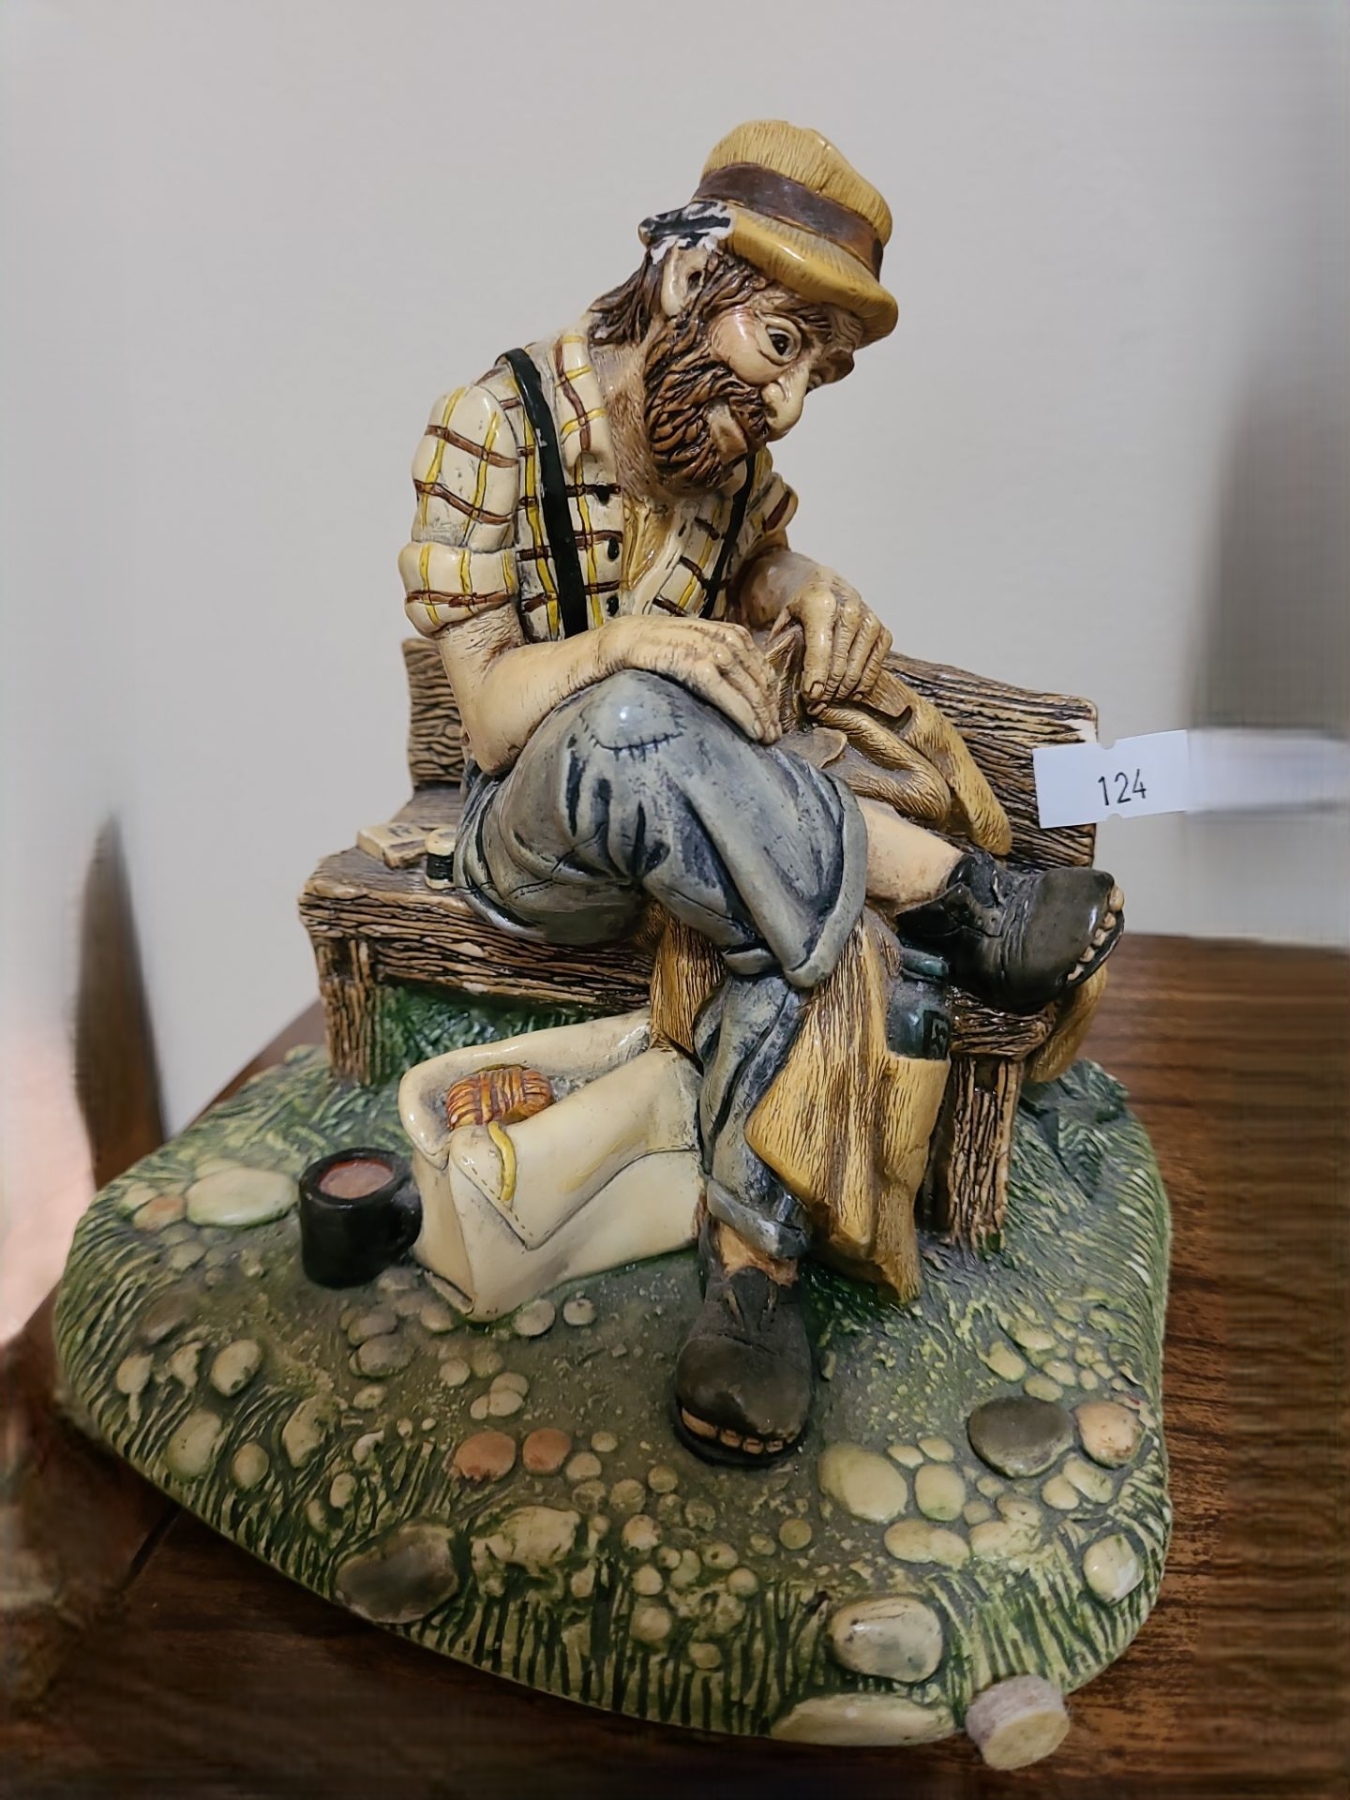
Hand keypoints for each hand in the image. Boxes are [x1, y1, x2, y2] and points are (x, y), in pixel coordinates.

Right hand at [598, 614, 780, 742]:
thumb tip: (749, 693)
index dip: (772, 699)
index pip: (763, 671)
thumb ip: (724, 661)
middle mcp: (726, 640)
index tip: (775, 722)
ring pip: (747, 688)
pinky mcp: (692, 663)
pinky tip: (751, 731)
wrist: (626, 638)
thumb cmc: (663, 648)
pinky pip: (725, 692)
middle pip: (759, 681)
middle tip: (775, 737)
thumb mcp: (701, 648)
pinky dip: (741, 713)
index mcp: (733, 635)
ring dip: (760, 716)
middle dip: (769, 712)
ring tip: (766, 739)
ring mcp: (710, 650)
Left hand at [769, 573, 891, 706]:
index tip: (810, 697)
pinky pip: (875, 667)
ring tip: (827, 700)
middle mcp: (850, 609)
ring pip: (858, 670)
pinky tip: (848, 692)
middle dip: (826, 690)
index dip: (815, 677)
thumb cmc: (797, 606)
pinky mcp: (882, 632)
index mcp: (821, 601)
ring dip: (842, 691)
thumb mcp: (781, 619)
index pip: (821, 649)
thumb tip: (782, 681)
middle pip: (840, 664)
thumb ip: (782, 645)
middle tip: (814, 704)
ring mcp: (869, 620)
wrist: (821, 583)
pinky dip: (862, 685)